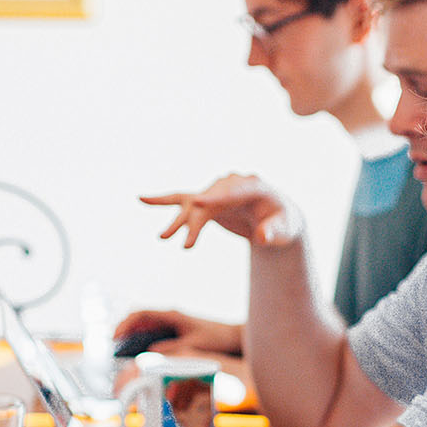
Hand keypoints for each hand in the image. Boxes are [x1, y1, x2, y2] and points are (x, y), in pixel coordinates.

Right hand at [113, 310, 242, 355]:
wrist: (232, 337)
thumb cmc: (216, 339)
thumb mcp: (192, 346)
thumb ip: (171, 349)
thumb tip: (149, 354)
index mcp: (172, 315)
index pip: (141, 314)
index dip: (125, 324)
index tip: (115, 336)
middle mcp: (169, 317)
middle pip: (138, 319)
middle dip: (123, 330)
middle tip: (113, 346)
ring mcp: (171, 324)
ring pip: (144, 327)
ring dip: (131, 337)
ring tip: (120, 352)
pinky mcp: (174, 332)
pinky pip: (153, 334)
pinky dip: (142, 342)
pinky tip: (137, 354)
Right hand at [139, 174, 304, 248]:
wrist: (276, 220)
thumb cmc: (283, 223)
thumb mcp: (285, 229)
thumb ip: (273, 232)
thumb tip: (263, 237)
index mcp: (254, 186)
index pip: (233, 190)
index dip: (216, 197)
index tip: (199, 202)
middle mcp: (232, 184)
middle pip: (209, 200)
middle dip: (196, 221)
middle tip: (187, 242)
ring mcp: (217, 191)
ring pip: (193, 203)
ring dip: (179, 220)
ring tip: (163, 237)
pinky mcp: (207, 201)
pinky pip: (183, 200)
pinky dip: (163, 201)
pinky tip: (141, 199)